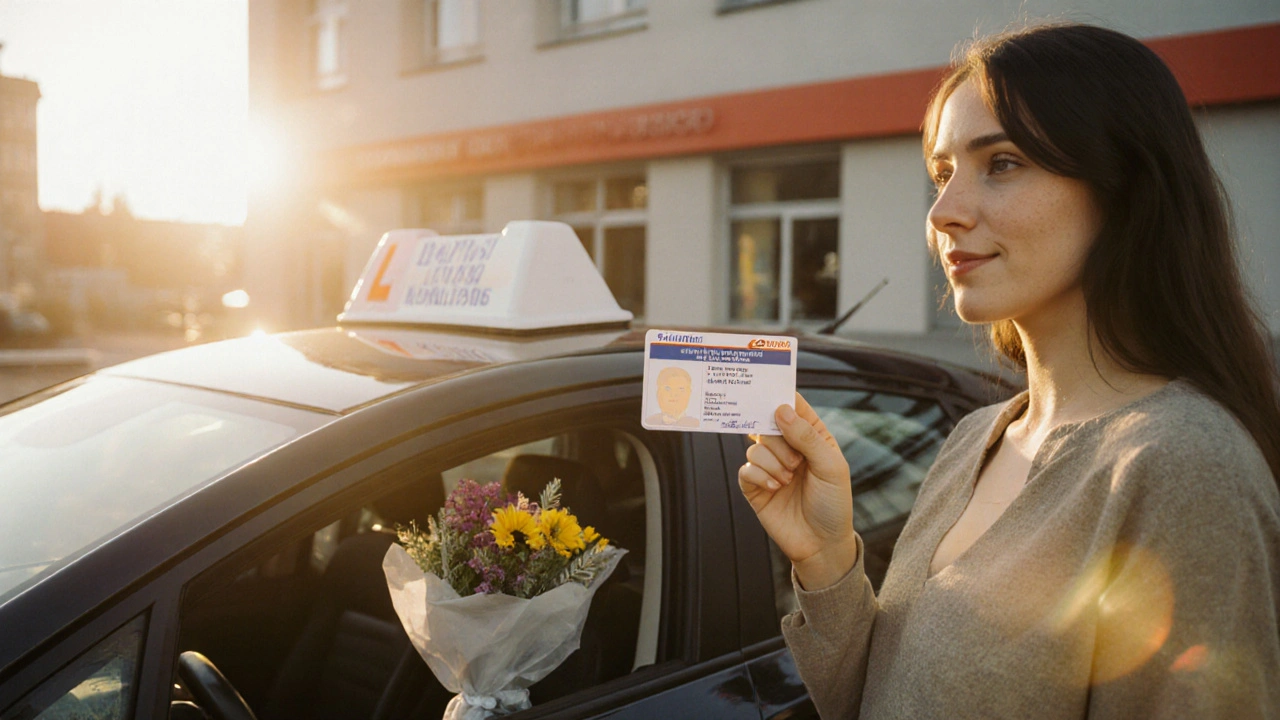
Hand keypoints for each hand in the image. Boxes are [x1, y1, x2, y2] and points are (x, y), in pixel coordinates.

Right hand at [738, 392, 857, 589]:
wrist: (822, 545)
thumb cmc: (833, 504)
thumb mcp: (831, 467)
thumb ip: (807, 436)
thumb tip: (781, 410)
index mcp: (812, 436)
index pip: (793, 407)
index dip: (781, 395)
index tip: (769, 386)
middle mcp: (789, 448)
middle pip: (768, 424)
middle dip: (779, 441)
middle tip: (795, 461)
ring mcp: (771, 466)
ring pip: (755, 447)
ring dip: (773, 463)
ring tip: (788, 480)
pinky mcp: (755, 486)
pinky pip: (746, 469)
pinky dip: (760, 476)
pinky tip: (776, 489)